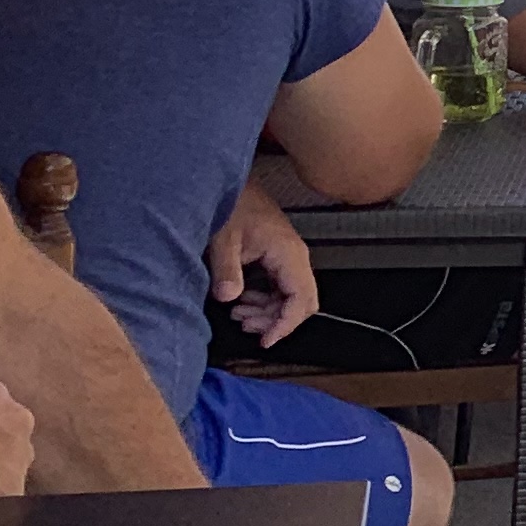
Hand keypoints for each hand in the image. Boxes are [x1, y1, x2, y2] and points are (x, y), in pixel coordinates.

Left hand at [205, 181, 319, 346]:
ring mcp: (288, 257)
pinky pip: (280, 287)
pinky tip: (241, 300)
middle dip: (276, 320)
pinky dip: (264, 300)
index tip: (265, 340)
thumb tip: (229, 299)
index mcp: (288, 254)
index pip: (301, 299)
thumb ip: (227, 270)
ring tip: (238, 314)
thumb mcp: (224, 239)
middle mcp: (295, 257)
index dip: (286, 324)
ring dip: (268, 311)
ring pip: (290, 297)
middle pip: (301, 301)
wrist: (229, 185)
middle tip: (245, 325)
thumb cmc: (231, 207)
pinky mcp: (277, 257)